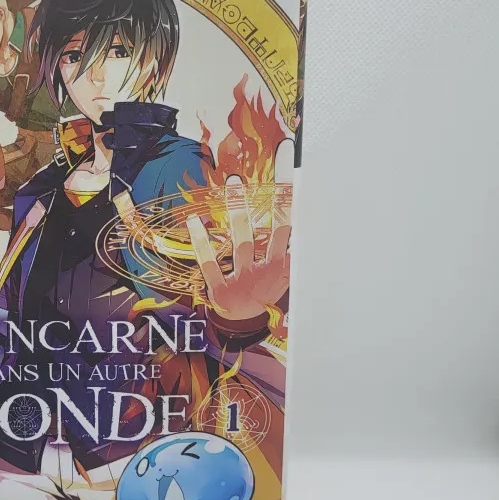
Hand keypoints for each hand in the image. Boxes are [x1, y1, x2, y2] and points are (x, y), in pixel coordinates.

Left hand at [186, 139, 292, 322]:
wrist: (243, 325)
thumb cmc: (261, 293)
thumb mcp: (281, 278)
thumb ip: (289, 254)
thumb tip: (303, 223)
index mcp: (283, 269)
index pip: (293, 233)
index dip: (295, 209)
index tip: (295, 184)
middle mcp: (265, 272)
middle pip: (272, 233)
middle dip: (273, 204)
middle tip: (270, 175)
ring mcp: (243, 280)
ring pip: (243, 244)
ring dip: (239, 215)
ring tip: (235, 185)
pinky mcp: (220, 290)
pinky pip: (210, 264)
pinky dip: (202, 242)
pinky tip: (195, 221)